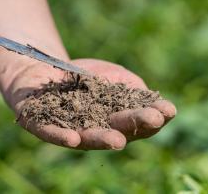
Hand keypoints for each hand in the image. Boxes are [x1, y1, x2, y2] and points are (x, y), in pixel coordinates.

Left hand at [5, 58, 175, 149]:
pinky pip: (50, 132)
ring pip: (86, 137)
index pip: (136, 120)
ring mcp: (67, 129)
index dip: (152, 116)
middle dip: (134, 125)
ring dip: (101, 139)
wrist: (42, 67)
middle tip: (152, 120)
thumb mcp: (110, 74)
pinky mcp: (39, 124)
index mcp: (114, 120)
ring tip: (117, 141)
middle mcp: (94, 128)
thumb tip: (145, 94)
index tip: (168, 109)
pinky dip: (61, 137)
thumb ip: (127, 84)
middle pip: (116, 129)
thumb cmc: (82, 75)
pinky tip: (73, 139)